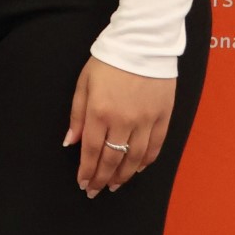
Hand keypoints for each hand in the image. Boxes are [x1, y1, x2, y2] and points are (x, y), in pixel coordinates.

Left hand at [65, 56, 173, 196]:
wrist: (142, 43)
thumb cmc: (108, 61)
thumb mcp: (83, 84)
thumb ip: (77, 116)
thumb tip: (70, 143)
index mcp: (100, 112)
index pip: (92, 151)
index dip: (87, 171)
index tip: (83, 183)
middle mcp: (124, 120)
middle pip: (113, 159)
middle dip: (103, 178)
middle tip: (96, 191)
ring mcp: (146, 120)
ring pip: (135, 158)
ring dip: (124, 175)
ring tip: (115, 185)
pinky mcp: (163, 116)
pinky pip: (155, 146)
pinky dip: (146, 161)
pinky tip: (137, 168)